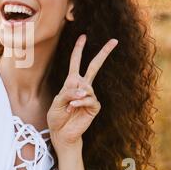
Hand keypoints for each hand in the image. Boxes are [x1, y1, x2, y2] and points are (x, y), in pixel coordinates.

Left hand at [47, 34, 117, 151]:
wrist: (61, 133)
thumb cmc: (57, 116)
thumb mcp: (56, 102)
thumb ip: (68, 93)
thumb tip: (84, 90)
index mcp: (71, 82)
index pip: (76, 62)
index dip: (79, 49)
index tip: (83, 36)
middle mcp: (82, 86)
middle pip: (94, 66)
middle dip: (104, 53)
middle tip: (114, 40)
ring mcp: (90, 96)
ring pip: (86, 87)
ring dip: (75, 97)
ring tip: (68, 107)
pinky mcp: (95, 106)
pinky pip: (89, 99)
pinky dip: (79, 103)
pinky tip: (73, 108)